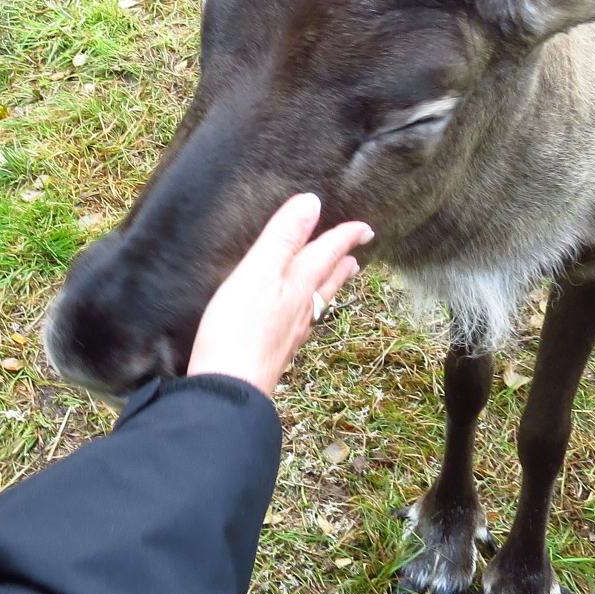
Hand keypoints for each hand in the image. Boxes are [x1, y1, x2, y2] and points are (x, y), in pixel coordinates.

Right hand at [187, 193, 373, 394]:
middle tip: (357, 254)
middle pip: (328, 281)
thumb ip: (283, 237)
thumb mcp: (257, 272)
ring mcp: (291, 334)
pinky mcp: (276, 352)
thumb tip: (312, 203)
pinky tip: (303, 319)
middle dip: (342, 263)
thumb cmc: (237, 330)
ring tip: (341, 278)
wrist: (230, 390)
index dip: (345, 237)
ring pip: (319, 303)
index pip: (327, 254)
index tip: (365, 227)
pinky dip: (311, 310)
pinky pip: (303, 323)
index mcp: (299, 286)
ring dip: (332, 286)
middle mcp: (302, 309)